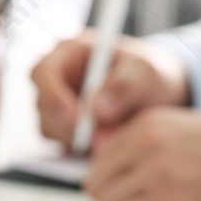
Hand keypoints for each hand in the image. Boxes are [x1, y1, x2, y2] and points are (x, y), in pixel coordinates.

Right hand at [32, 32, 190, 148]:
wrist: (157, 93)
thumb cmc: (149, 73)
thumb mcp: (144, 73)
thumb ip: (122, 87)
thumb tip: (96, 110)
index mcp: (67, 51)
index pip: (43, 73)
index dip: (55, 98)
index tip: (79, 120)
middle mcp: (56, 78)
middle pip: (44, 107)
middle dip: (71, 127)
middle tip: (103, 140)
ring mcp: (58, 105)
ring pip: (51, 130)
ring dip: (80, 140)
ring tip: (116, 136)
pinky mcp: (65, 129)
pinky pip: (64, 145)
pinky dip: (85, 148)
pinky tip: (111, 141)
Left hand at [86, 108, 200, 200]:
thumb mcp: (182, 125)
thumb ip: (144, 139)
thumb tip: (112, 165)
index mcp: (149, 123)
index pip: (100, 158)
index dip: (108, 179)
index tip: (120, 189)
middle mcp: (149, 146)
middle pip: (98, 184)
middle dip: (111, 199)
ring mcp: (158, 175)